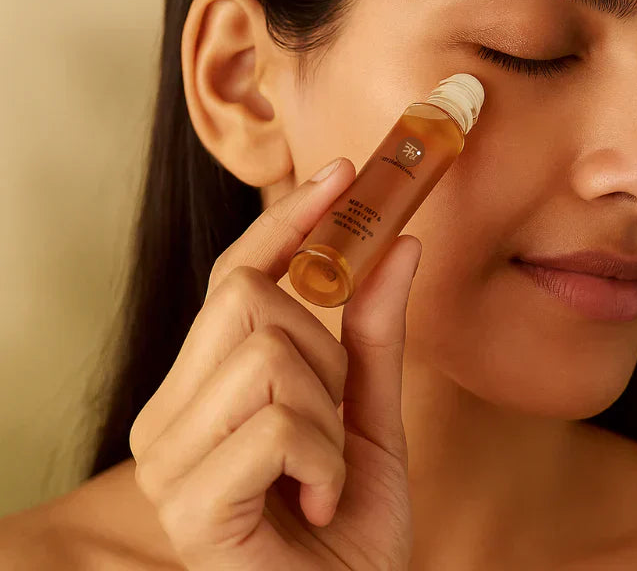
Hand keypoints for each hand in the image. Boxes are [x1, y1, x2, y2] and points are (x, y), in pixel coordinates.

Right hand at [129, 156, 419, 569]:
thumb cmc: (348, 527)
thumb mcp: (373, 418)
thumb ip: (375, 336)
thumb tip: (402, 244)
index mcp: (203, 388)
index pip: (236, 276)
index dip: (288, 221)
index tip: (343, 174)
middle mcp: (169, 415)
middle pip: (249, 301)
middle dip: (324, 351)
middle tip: (335, 421)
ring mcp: (169, 460)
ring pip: (268, 358)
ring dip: (329, 417)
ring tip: (325, 473)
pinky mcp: (189, 505)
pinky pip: (277, 426)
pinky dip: (324, 461)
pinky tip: (317, 501)